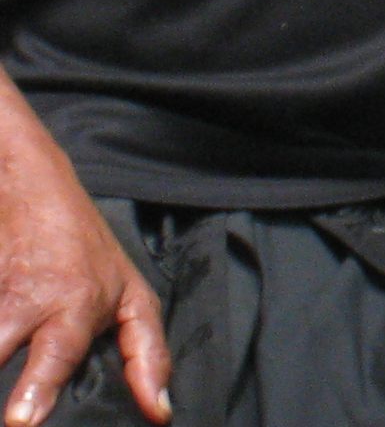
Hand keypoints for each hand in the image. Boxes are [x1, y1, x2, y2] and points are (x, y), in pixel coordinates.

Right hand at [0, 152, 170, 426]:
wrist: (36, 190)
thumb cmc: (88, 252)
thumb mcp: (131, 295)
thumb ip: (146, 353)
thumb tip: (159, 413)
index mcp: (73, 310)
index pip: (56, 355)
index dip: (37, 388)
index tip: (20, 422)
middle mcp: (28, 304)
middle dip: (2, 376)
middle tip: (9, 417)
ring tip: (0, 351)